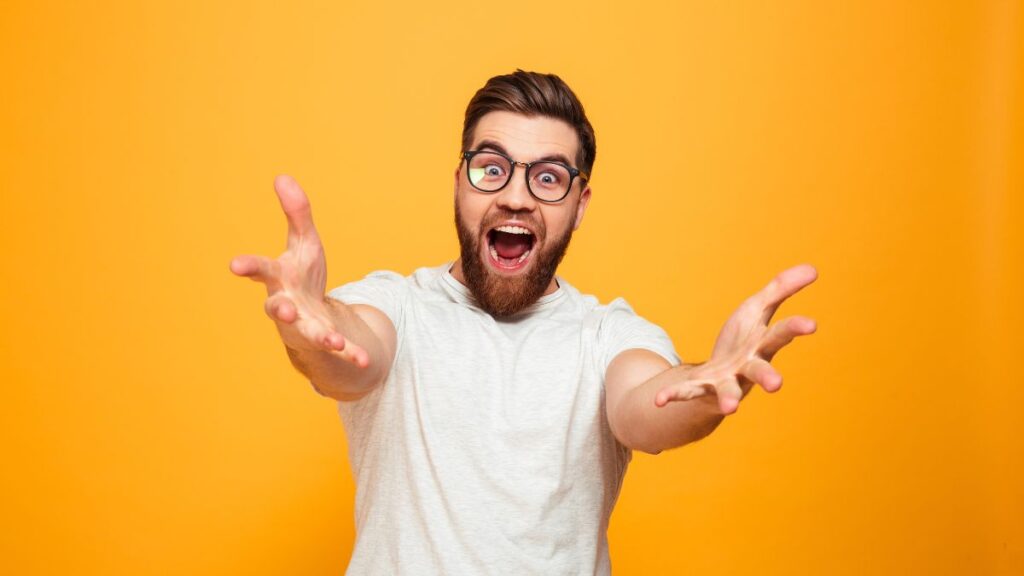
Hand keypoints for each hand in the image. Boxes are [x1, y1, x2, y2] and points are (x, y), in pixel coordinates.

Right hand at [229, 175, 368, 366]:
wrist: (309, 315)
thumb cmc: (302, 275)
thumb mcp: (304, 241)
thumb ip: (297, 213)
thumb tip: (283, 176)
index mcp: (278, 277)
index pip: (261, 269)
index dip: (248, 266)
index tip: (234, 265)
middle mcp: (285, 304)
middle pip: (277, 308)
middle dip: (281, 309)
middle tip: (286, 309)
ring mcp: (302, 326)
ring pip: (307, 333)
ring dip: (321, 336)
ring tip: (334, 340)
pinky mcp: (321, 341)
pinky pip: (336, 349)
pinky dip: (350, 353)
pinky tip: (364, 359)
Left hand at [654, 264, 817, 413]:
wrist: (719, 375)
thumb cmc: (743, 340)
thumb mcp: (758, 309)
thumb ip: (781, 289)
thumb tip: (814, 268)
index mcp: (762, 345)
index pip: (781, 334)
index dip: (795, 328)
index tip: (811, 324)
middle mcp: (748, 368)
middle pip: (760, 371)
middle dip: (768, 377)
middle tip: (776, 384)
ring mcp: (726, 381)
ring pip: (729, 391)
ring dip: (729, 398)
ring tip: (731, 408)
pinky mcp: (702, 388)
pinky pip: (687, 392)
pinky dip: (673, 395)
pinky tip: (658, 400)